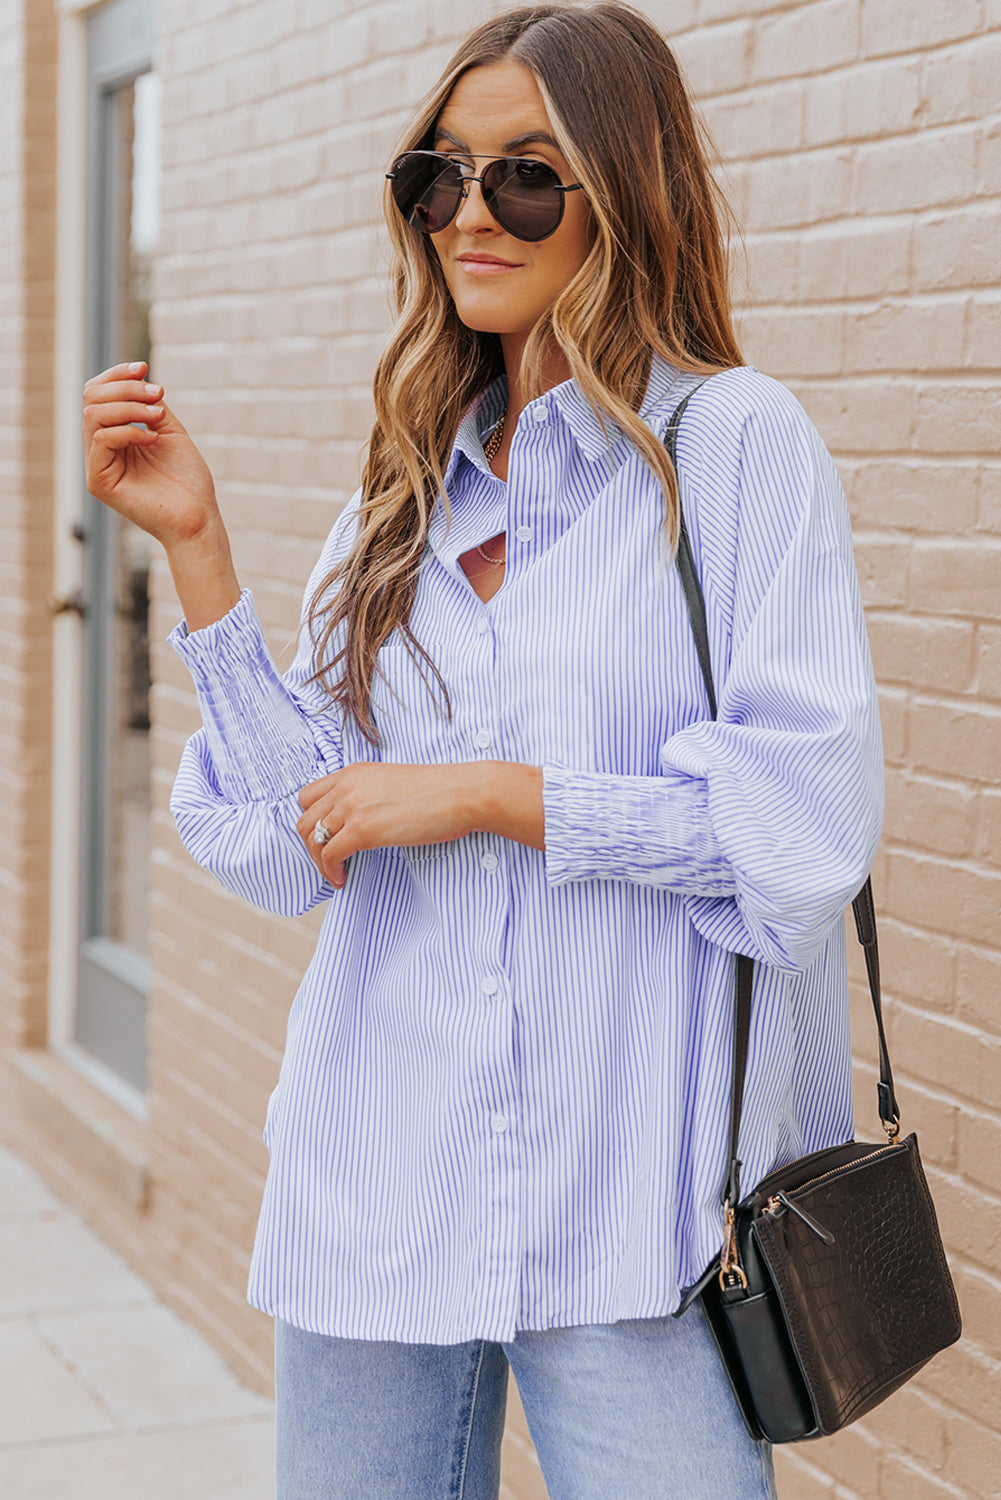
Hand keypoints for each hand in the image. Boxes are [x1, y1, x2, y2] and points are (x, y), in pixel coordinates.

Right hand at [82, 360, 240, 630]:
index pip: (98, 395)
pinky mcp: (99, 482)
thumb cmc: (188, 480)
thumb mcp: (169, 430)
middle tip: (158, 395)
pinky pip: (101, 440)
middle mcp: (101, 450)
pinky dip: (128, 431)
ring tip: (158, 416)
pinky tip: (152, 439)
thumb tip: (138, 374)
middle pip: (91, 399)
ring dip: (129, 407)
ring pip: (93, 415)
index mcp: (115, 436)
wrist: (198, 518)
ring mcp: (98, 466)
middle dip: (125, 389)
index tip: (144, 367)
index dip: (116, 375)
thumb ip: (149, 404)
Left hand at [297, 763, 478, 887]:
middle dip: (311, 845)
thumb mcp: (392, 784)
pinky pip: (329, 855)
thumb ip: (369, 796)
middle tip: (329, 861)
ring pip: (311, 838)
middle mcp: (347, 785)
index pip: (308, 796)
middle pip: (304, 819)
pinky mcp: (363, 828)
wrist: (463, 793)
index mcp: (353, 772)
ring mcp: (352, 806)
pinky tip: (344, 878)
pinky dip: (331, 871)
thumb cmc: (439, 792)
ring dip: (319, 861)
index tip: (326, 839)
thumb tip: (361, 822)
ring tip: (336, 873)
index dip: (313, 821)